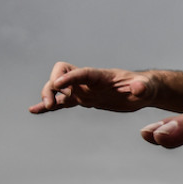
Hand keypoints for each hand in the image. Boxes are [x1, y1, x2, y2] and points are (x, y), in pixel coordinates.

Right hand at [29, 61, 160, 113]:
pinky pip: (63, 101)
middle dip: (52, 86)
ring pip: (58, 89)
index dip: (70, 77)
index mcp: (101, 76)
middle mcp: (88, 81)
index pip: (82, 73)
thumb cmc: (145, 86)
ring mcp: (84, 90)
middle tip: (52, 103)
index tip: (58, 85)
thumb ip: (143, 86)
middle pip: (62, 76)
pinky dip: (49, 105)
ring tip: (43, 108)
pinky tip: (35, 110)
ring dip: (48, 96)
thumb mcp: (147, 87)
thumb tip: (139, 88)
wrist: (142, 91)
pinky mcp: (84, 99)